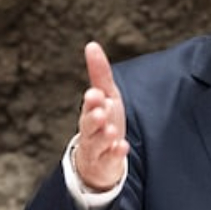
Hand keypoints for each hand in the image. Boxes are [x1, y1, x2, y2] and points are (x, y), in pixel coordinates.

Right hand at [71, 42, 127, 191]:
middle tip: (101, 112)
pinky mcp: (105, 164)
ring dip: (104, 136)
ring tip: (111, 131)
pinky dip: (115, 154)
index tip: (96, 94)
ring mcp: (96, 149)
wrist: (97, 159)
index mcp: (90, 111)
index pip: (89, 105)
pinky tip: (122, 148)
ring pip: (96, 143)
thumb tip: (91, 45)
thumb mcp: (105, 96)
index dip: (92, 101)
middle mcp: (90, 130)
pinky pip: (109, 160)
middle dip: (94, 118)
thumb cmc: (103, 122)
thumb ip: (99, 73)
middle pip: (88, 124)